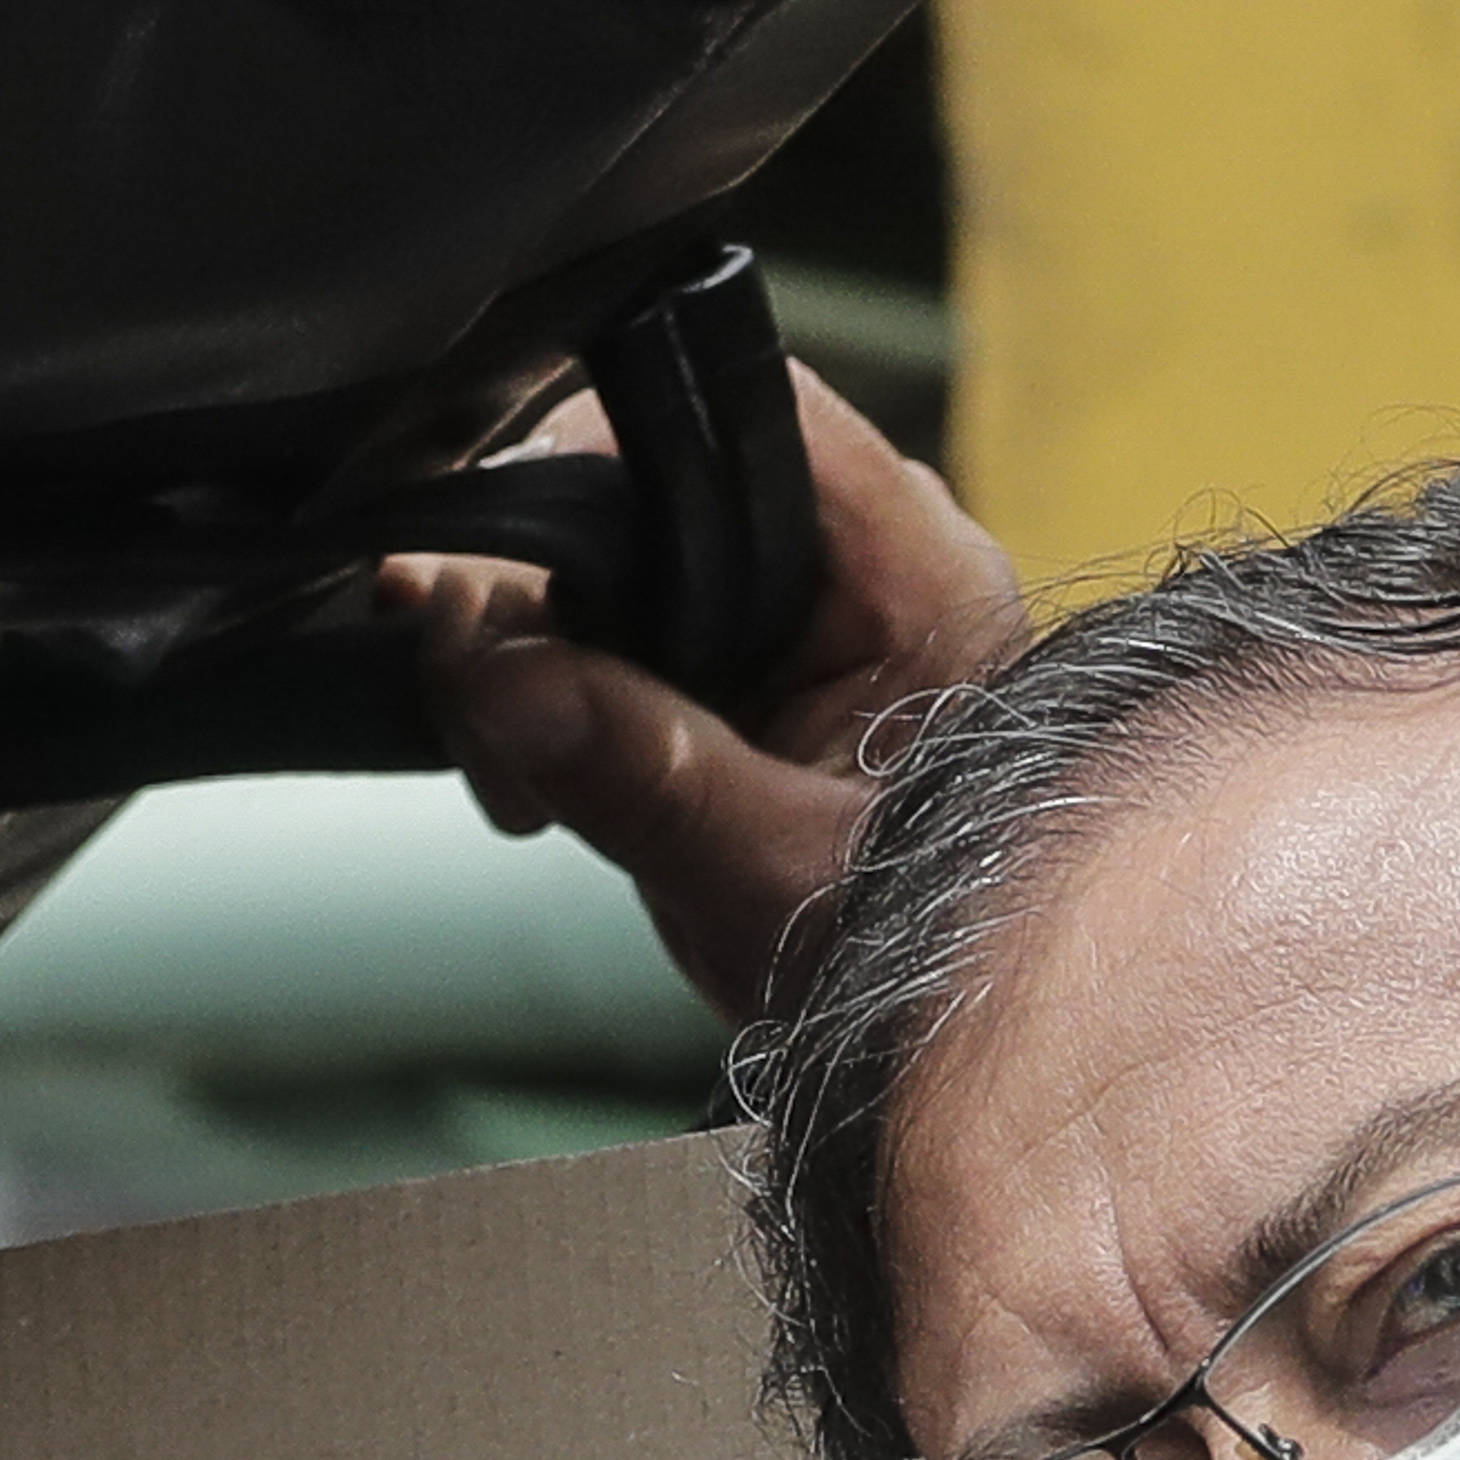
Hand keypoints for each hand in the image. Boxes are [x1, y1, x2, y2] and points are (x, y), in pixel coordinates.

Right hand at [393, 365, 1024, 1023]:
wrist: (969, 1050)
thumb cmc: (936, 961)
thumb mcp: (772, 874)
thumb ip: (637, 766)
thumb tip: (490, 670)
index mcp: (918, 571)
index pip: (740, 409)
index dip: (597, 453)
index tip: (498, 565)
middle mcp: (875, 562)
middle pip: (655, 474)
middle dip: (542, 583)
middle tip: (490, 709)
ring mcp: (816, 610)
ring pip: (621, 555)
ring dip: (537, 651)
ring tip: (522, 778)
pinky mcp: (761, 668)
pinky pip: (629, 630)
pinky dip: (565, 695)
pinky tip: (543, 782)